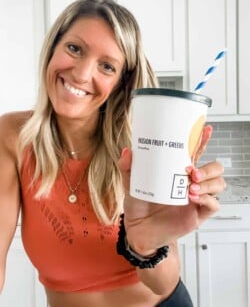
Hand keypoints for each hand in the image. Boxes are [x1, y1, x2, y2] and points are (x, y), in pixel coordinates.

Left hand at [118, 125, 225, 255]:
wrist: (138, 230)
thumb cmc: (139, 205)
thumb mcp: (131, 183)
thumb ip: (128, 168)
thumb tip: (127, 152)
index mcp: (177, 171)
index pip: (196, 153)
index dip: (202, 141)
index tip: (205, 130)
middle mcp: (190, 182)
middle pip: (214, 168)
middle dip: (208, 168)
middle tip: (191, 171)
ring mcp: (196, 198)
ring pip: (218, 184)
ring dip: (208, 182)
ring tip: (190, 186)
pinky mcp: (198, 214)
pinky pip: (213, 204)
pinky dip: (207, 199)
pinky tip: (193, 198)